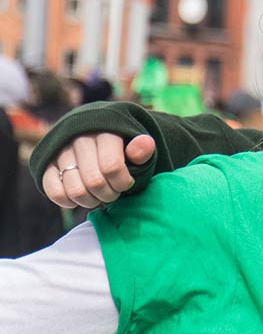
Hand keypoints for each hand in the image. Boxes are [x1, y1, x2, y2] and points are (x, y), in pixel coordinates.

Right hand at [42, 134, 156, 208]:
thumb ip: (141, 149)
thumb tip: (145, 143)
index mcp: (105, 131)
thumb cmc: (121, 146)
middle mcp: (79, 138)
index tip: (127, 184)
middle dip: (108, 195)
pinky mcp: (46, 163)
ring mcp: (60, 151)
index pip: (112, 166)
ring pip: (75, 190)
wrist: (95, 134)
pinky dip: (68, 202)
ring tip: (99, 197)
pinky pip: (53, 191)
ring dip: (90, 201)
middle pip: (94, 181)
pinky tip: (80, 199)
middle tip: (113, 194)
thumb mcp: (136, 147)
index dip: (122, 183)